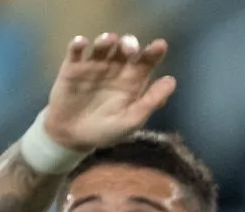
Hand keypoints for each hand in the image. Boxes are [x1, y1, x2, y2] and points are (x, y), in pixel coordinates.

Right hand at [40, 33, 175, 152]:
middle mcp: (115, 69)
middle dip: (129, 43)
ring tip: (110, 40)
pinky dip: (78, 44)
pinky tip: (82, 43)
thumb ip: (151, 101)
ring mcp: (94, 66)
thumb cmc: (107, 130)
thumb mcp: (132, 119)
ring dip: (106, 40)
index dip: (154, 52)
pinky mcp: (72, 67)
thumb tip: (172, 80)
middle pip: (125, 49)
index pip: (146, 62)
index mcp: (133, 81)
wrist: (74, 137)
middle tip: (130, 48)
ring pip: (102, 46)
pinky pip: (75, 51)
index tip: (160, 45)